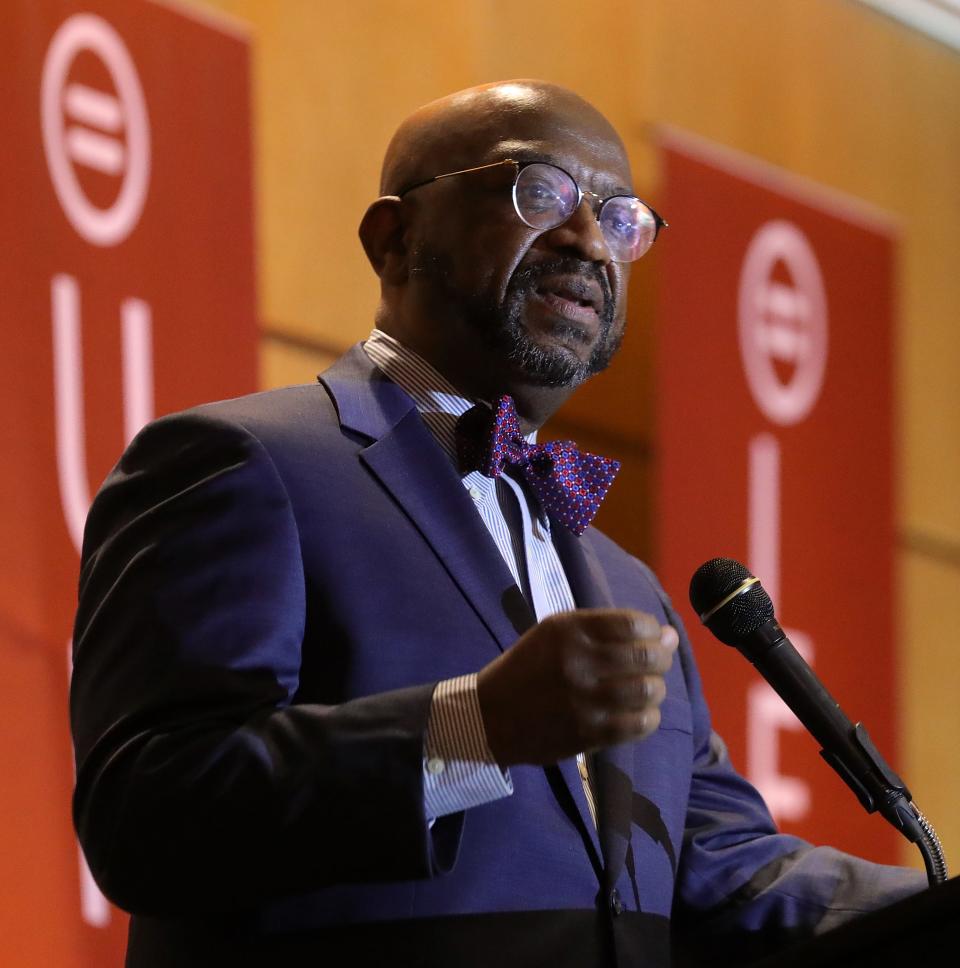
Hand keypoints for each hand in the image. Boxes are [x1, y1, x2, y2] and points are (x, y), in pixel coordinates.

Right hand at [476, 608, 678, 766]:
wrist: (490, 715)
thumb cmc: (528, 668)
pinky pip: (638, 724)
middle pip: (645, 655)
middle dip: (661, 657)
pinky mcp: (587, 733)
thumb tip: (668, 634)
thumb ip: (606, 629)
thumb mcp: (554, 633)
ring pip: (647, 690)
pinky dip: (649, 717)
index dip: (653, 630)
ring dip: (657, 688)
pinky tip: (641, 713)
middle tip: (658, 662)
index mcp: (568, 629)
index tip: (653, 636)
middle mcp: (577, 661)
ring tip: (648, 689)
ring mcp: (583, 699)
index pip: (632, 624)